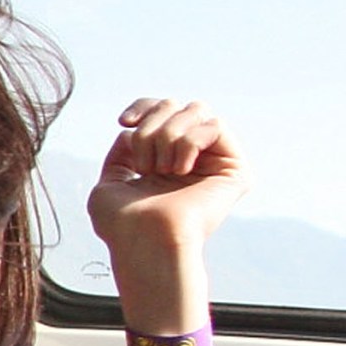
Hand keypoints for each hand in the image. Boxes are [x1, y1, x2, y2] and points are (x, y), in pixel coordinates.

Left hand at [88, 98, 245, 324]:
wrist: (142, 240)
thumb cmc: (122, 224)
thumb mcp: (110, 182)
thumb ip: (123, 154)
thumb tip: (133, 130)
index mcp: (166, 161)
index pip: (163, 111)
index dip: (144, 107)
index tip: (124, 123)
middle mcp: (194, 159)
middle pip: (177, 105)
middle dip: (151, 128)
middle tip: (144, 164)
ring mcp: (216, 163)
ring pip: (196, 110)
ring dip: (166, 137)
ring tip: (160, 170)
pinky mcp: (235, 169)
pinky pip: (215, 125)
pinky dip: (188, 143)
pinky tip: (180, 170)